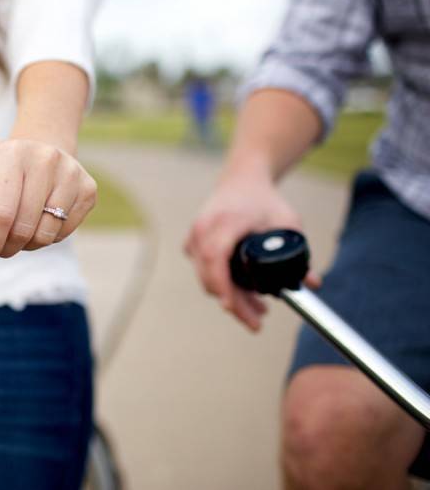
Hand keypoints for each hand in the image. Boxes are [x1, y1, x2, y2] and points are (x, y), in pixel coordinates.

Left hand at [0, 139, 96, 261]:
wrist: (47, 143)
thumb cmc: (5, 164)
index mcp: (13, 155)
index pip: (1, 213)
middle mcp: (46, 161)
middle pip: (24, 229)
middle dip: (7, 247)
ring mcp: (72, 174)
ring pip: (46, 234)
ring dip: (28, 245)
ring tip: (19, 235)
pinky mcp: (89, 189)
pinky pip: (66, 231)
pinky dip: (50, 237)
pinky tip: (40, 224)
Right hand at [184, 177, 320, 331]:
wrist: (241, 180)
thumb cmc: (264, 201)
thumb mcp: (288, 223)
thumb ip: (300, 253)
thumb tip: (312, 283)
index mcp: (225, 222)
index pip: (215, 258)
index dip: (222, 285)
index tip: (232, 307)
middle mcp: (203, 230)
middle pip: (210, 276)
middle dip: (233, 303)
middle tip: (258, 321)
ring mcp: (193, 237)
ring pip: (206, 278)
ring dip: (229, 296)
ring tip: (258, 308)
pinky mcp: (191, 243)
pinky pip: (203, 271)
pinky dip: (221, 284)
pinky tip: (243, 291)